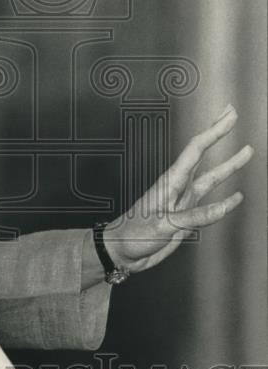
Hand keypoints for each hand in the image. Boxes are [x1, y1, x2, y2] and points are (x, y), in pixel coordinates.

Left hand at [103, 104, 252, 273]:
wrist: (123, 252)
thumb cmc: (133, 234)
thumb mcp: (163, 224)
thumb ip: (194, 216)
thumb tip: (224, 207)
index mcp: (170, 182)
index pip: (196, 149)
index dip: (214, 132)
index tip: (230, 117)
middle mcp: (178, 187)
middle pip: (203, 155)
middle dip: (218, 134)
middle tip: (232, 117)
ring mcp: (182, 201)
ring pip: (210, 178)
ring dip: (229, 165)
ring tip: (246, 152)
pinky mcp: (184, 217)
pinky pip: (209, 204)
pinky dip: (225, 199)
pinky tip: (236, 197)